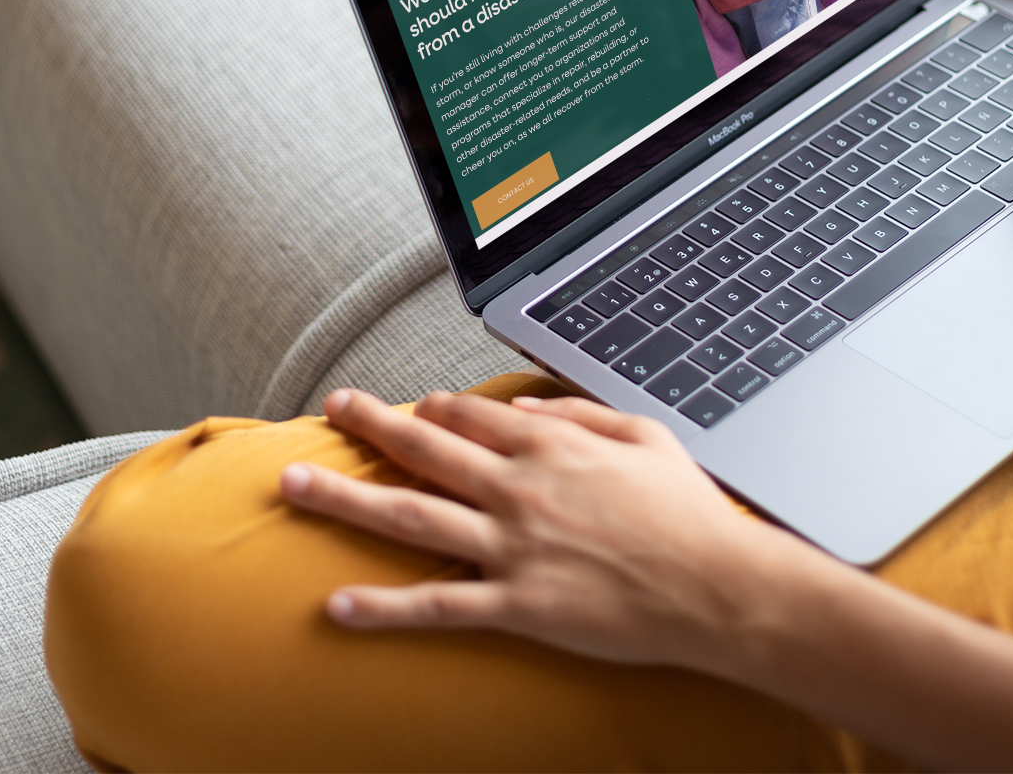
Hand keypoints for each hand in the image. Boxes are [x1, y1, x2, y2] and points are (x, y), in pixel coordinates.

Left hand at [279, 388, 809, 671]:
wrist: (720, 586)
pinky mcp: (516, 605)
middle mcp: (519, 489)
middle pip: (423, 449)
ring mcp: (512, 547)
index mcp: (549, 447)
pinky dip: (384, 607)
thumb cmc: (690, 515)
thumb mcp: (645, 436)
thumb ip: (578, 413)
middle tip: (329, 410)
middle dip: (367, 427)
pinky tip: (338, 606)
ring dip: (345, 499)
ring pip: (410, 516)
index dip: (432, 408)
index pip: (469, 414)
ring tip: (293, 486)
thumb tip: (519, 405)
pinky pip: (438, 605)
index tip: (410, 408)